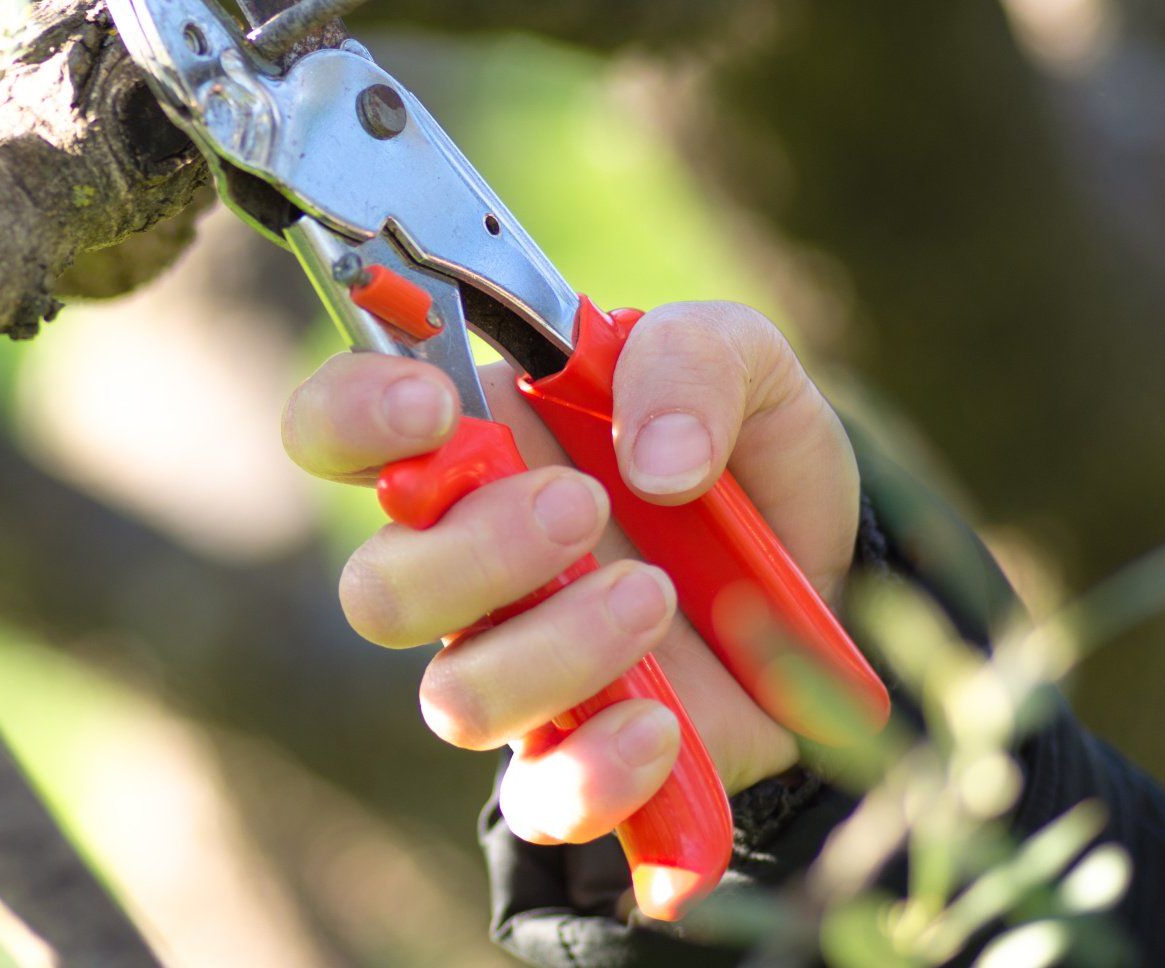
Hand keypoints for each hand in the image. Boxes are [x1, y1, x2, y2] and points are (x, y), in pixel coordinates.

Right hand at [281, 302, 858, 846]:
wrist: (832, 589)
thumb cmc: (746, 456)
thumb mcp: (745, 363)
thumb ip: (690, 362)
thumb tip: (653, 458)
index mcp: (470, 446)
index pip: (332, 433)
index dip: (349, 420)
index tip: (436, 408)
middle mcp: (463, 564)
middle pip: (377, 590)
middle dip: (476, 551)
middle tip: (586, 505)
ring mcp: (512, 668)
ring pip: (454, 698)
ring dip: (555, 648)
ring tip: (655, 594)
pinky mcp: (578, 759)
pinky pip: (538, 801)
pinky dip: (597, 771)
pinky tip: (664, 722)